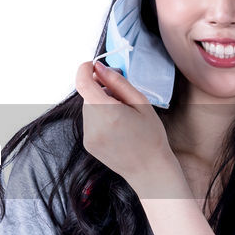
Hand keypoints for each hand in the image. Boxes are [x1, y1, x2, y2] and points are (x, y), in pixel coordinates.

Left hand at [73, 61, 179, 191]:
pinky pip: (90, 122)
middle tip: (122, 97)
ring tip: (122, 117)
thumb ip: (118, 83)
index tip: (92, 65)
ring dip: (100, 105)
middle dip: (101, 90)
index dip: (84, 70)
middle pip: (88, 96)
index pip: (83, 84)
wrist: (150, 170)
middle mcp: (94, 126)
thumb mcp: (141, 103)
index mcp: (109, 113)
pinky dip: (100, 118)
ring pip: (88, 109)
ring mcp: (89, 137)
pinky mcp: (88, 144)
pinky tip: (117, 128)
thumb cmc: (152, 136)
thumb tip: (99, 67)